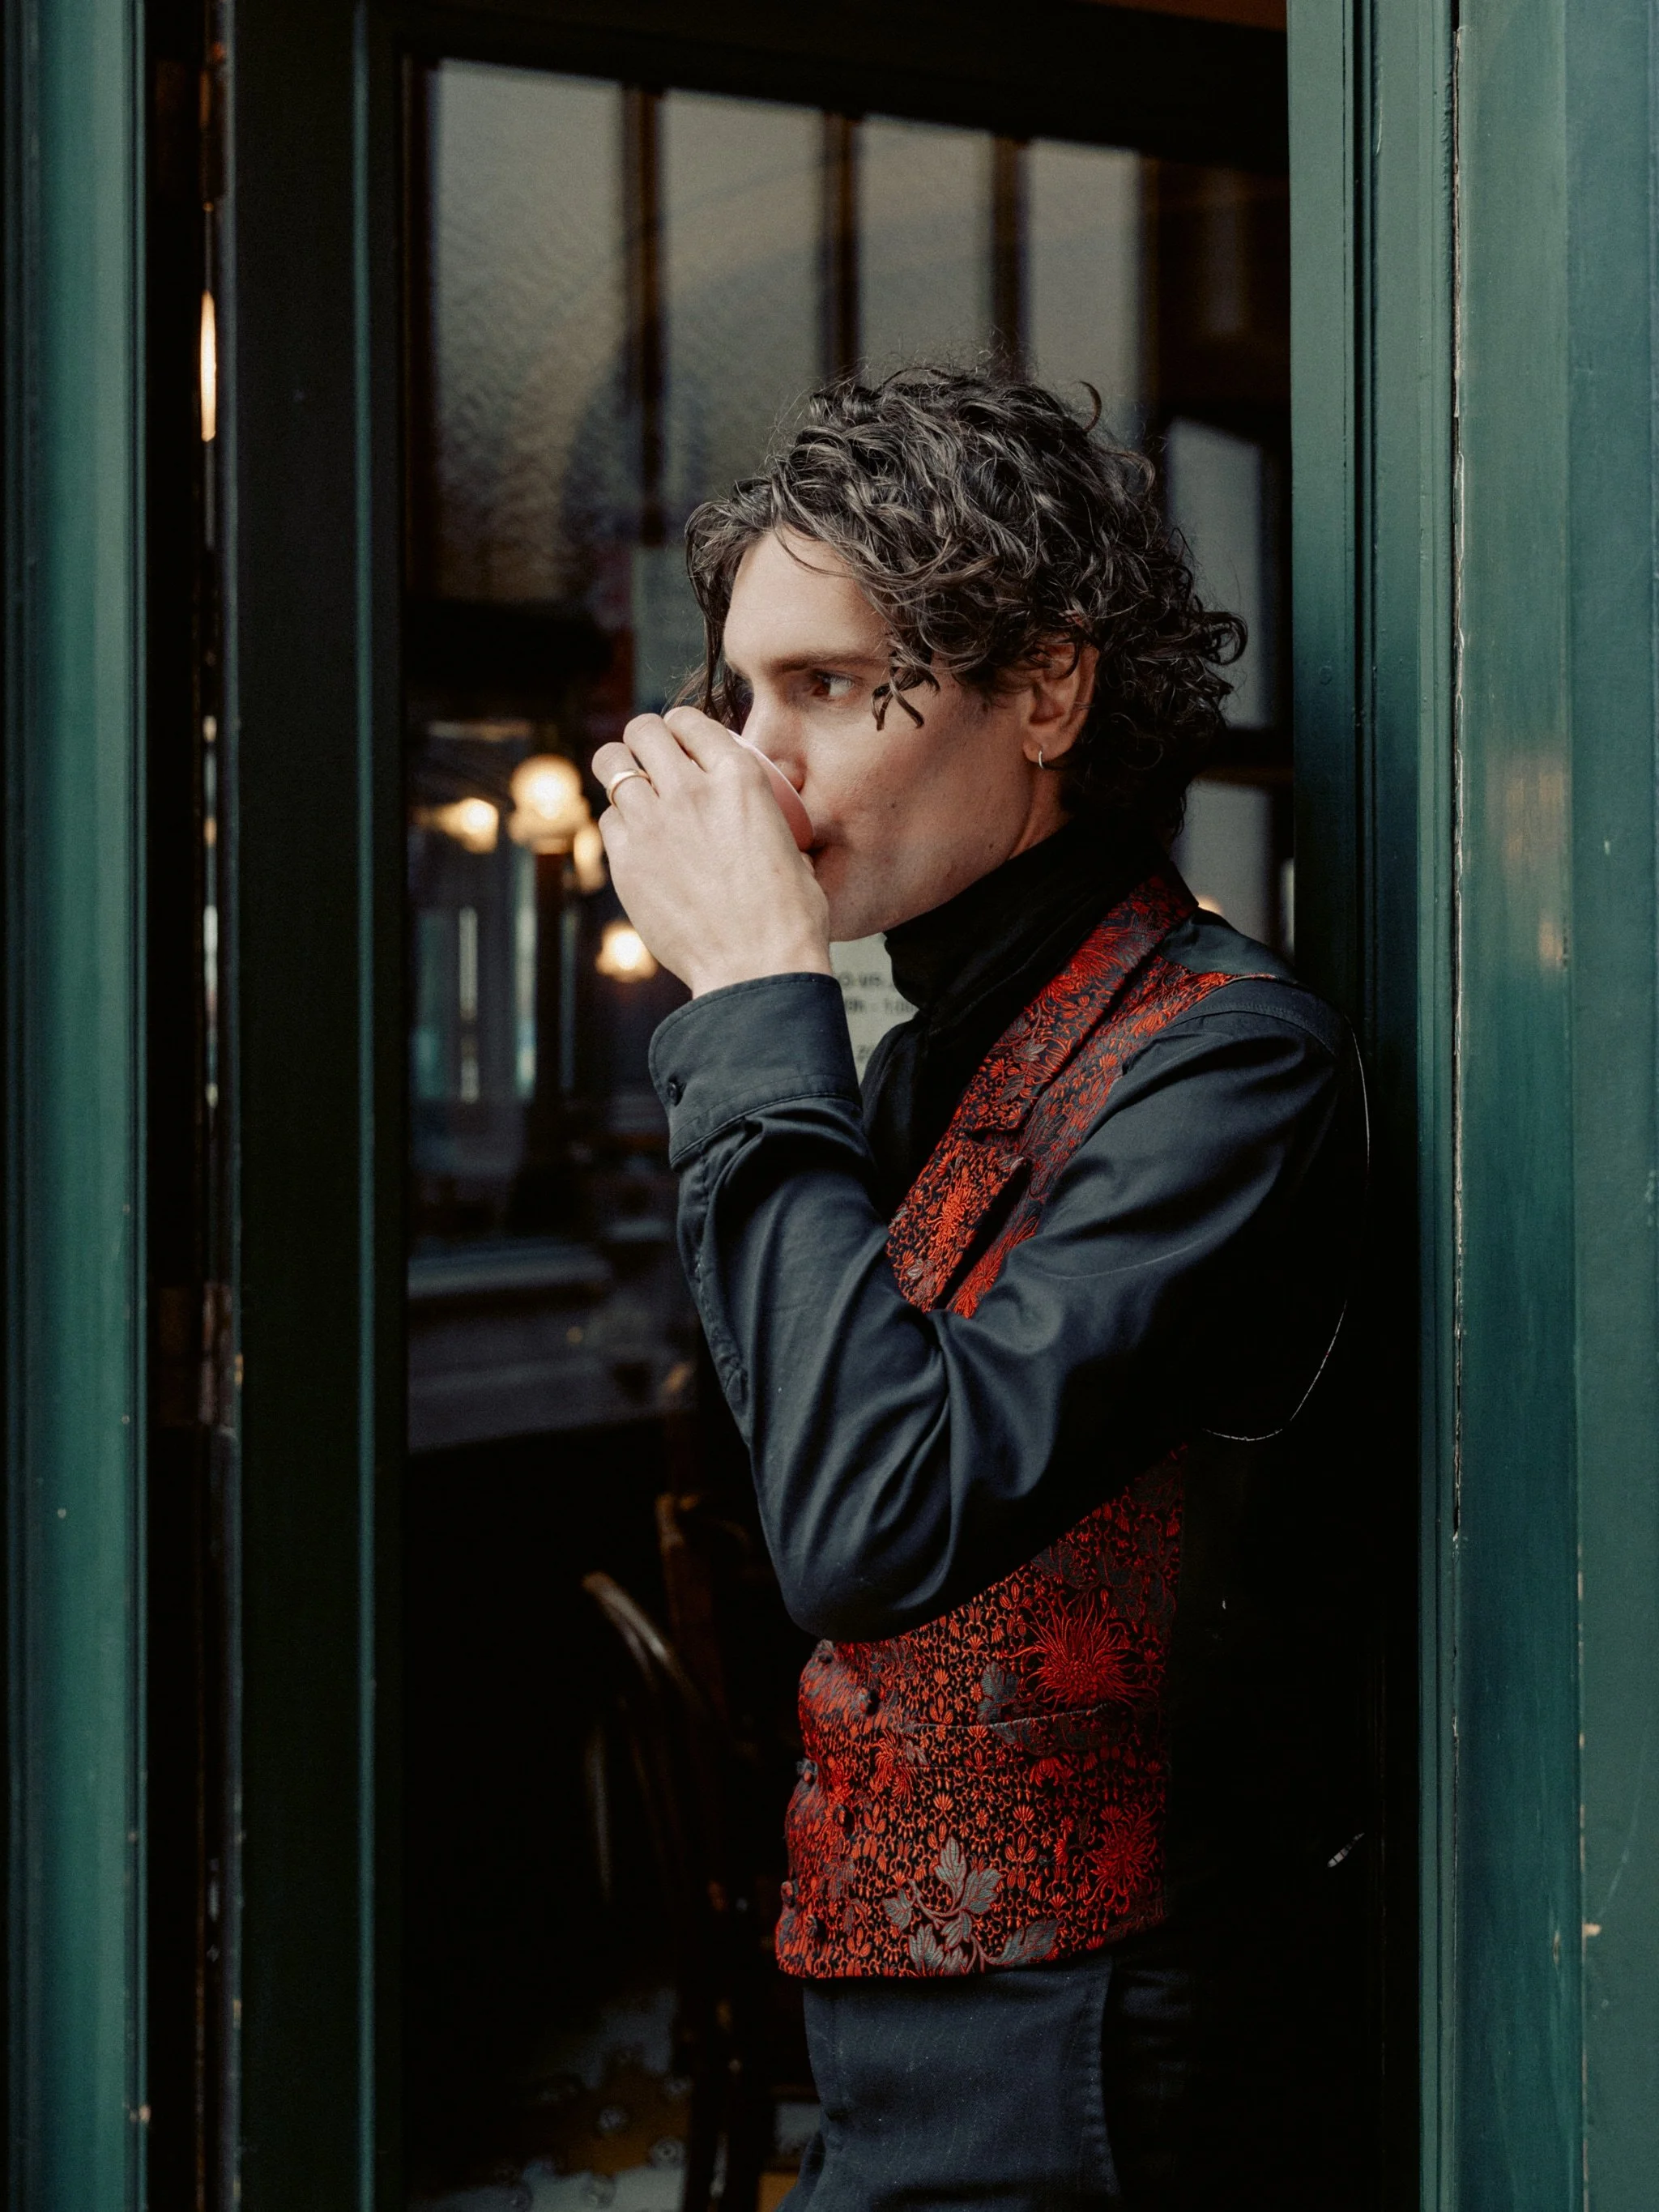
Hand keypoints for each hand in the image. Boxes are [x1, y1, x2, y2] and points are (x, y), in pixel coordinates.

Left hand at [594, 707, 832, 996]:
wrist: (756, 968)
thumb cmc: (787, 919)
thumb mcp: (793, 848)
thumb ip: (767, 823)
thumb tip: (764, 826)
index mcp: (739, 779)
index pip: (689, 721)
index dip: (679, 729)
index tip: (679, 744)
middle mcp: (691, 790)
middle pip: (641, 730)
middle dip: (642, 740)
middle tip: (648, 761)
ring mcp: (652, 823)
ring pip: (611, 766)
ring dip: (621, 775)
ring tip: (633, 794)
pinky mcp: (626, 861)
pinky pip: (607, 821)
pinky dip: (619, 825)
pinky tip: (637, 842)